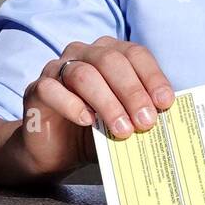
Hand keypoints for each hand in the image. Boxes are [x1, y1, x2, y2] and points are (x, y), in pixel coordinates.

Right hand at [15, 37, 174, 177]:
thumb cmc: (96, 130)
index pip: (135, 54)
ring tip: (122, 130)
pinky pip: (52, 90)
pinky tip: (88, 122)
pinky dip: (73, 106)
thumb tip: (167, 118)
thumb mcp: (125, 120)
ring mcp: (57, 69)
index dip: (152, 77)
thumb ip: (141, 114)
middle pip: (110, 61)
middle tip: (146, 122)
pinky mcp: (37, 89)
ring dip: (107, 103)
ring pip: (83, 75)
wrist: (56, 150)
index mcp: (110, 53)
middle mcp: (83, 54)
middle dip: (132, 92)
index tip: (165, 103)